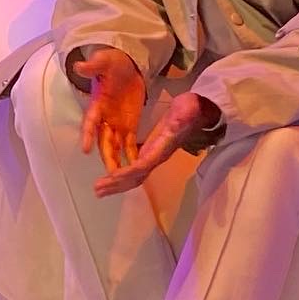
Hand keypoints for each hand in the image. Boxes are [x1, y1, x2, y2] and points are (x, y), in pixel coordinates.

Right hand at [71, 46, 146, 175]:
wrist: (126, 66)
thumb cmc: (114, 63)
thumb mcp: (105, 61)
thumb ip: (95, 66)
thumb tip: (80, 66)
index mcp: (98, 104)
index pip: (90, 121)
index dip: (87, 134)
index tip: (85, 148)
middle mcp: (105, 118)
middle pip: (103, 140)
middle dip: (106, 156)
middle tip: (110, 173)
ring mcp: (116, 124)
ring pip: (114, 147)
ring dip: (116, 161)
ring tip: (119, 178)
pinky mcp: (129, 126)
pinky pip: (129, 144)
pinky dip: (132, 155)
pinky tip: (137, 167)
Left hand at [92, 91, 222, 197]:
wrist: (201, 111)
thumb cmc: (191, 109)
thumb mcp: (186, 109)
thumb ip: (181, 116)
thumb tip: (176, 122)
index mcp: (162, 148)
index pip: (142, 166)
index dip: (126, 173)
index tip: (110, 177)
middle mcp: (157, 156)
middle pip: (136, 177)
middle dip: (117, 184)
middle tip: (97, 190)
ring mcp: (155, 155)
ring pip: (135, 176)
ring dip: (117, 183)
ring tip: (99, 189)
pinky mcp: (152, 151)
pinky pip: (135, 167)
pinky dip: (121, 174)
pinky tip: (110, 176)